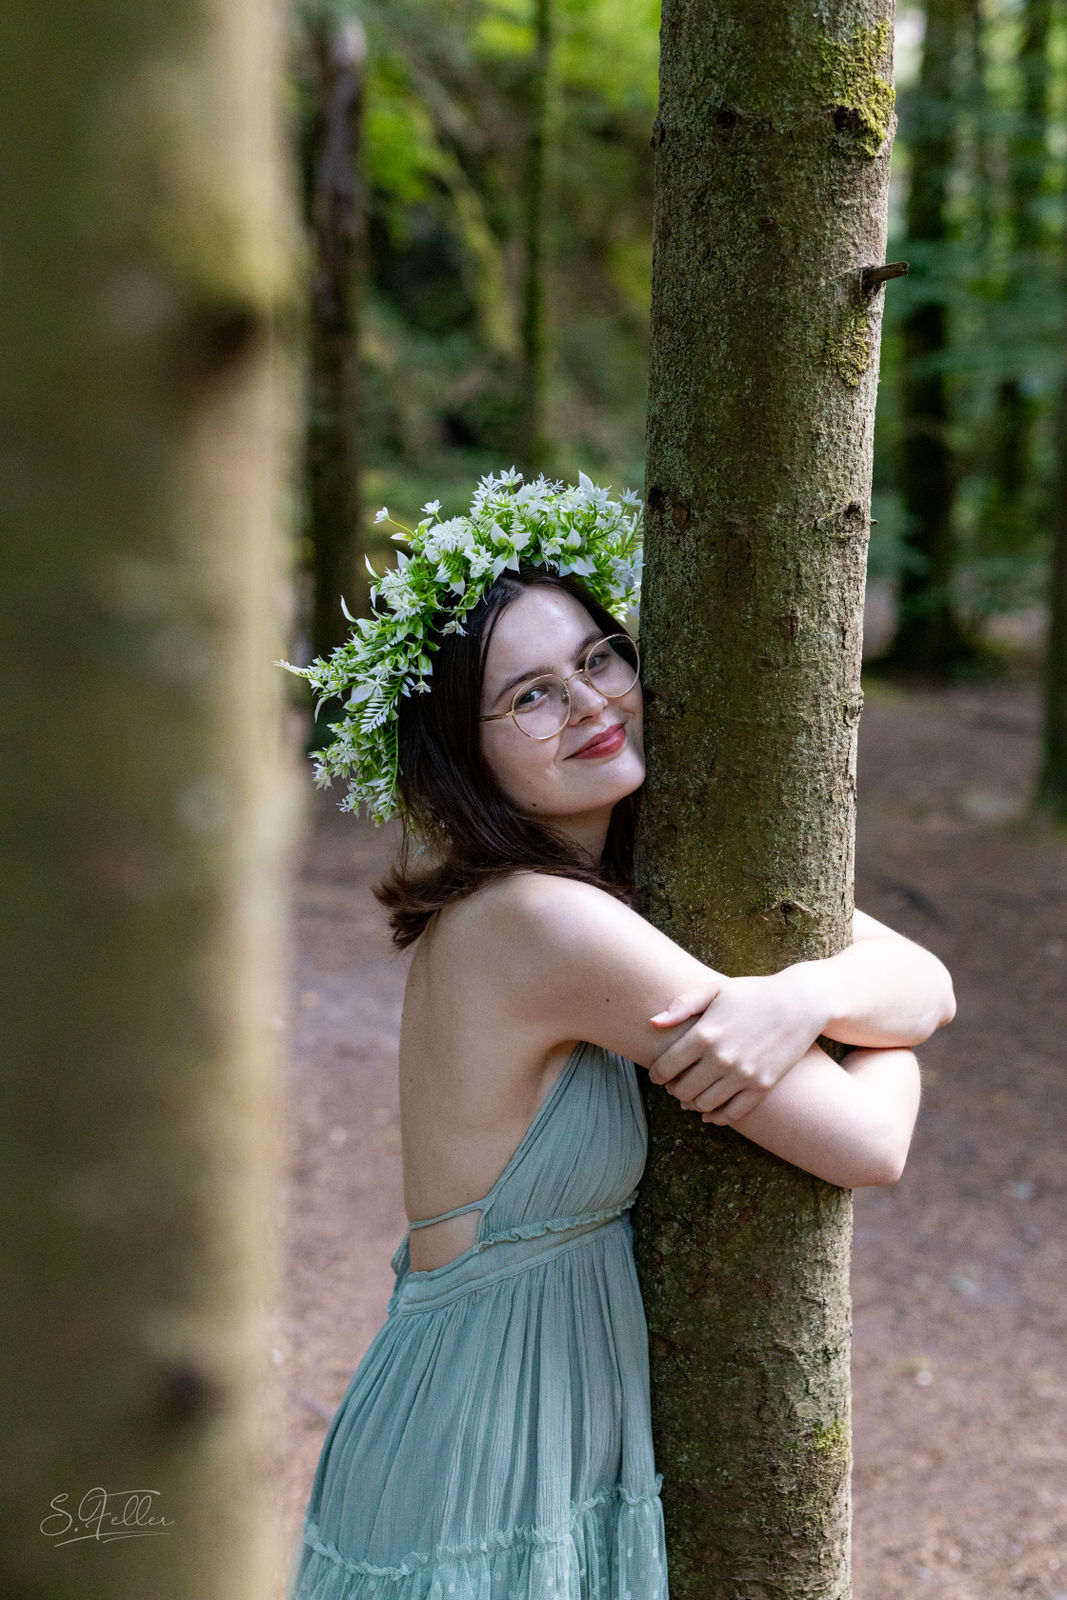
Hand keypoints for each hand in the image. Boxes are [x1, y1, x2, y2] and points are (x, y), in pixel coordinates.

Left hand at [647, 966, 829, 1123]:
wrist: (800, 1003)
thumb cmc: (753, 993)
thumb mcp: (715, 990)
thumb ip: (681, 1006)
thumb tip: (653, 1023)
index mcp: (704, 1034)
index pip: (666, 1067)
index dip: (656, 1075)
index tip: (658, 1075)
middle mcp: (721, 1058)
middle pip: (682, 1090)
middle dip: (673, 1090)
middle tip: (674, 1085)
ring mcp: (743, 1075)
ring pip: (704, 1104)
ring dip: (691, 1103)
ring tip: (690, 1096)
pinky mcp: (762, 1086)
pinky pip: (733, 1113)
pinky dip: (716, 1117)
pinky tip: (709, 1112)